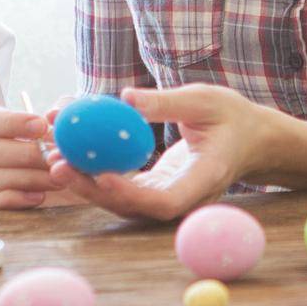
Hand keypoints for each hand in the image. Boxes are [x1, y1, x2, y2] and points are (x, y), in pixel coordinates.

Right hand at [0, 102, 86, 210]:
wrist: (84, 187)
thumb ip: (65, 113)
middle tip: (55, 158)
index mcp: (1, 131)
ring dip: (29, 178)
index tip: (41, 125)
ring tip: (58, 180)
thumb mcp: (72, 128)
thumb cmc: (69, 152)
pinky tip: (40, 196)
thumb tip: (53, 114)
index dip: (11, 122)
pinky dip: (16, 199)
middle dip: (27, 155)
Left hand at [49, 84, 271, 220]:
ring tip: (54, 159)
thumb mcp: (205, 99)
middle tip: (58, 164)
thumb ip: (166, 102)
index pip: (164, 200)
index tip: (100, 174)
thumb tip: (125, 97)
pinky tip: (71, 155)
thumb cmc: (233, 116)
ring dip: (87, 184)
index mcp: (205, 179)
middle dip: (92, 190)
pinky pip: (124, 189)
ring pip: (124, 202)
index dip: (130, 193)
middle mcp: (186, 199)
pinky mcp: (158, 190)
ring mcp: (171, 198)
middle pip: (134, 207)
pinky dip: (97, 174)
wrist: (252, 140)